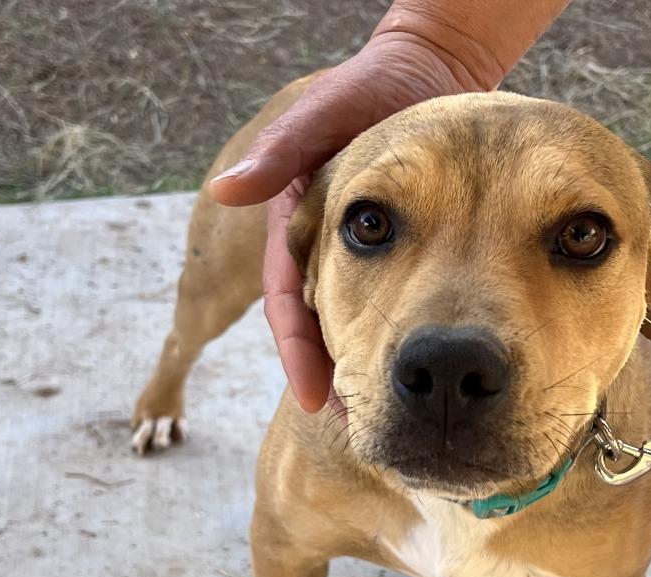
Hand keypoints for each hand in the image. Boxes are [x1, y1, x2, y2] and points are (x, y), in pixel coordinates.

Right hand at [209, 33, 492, 411]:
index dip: (298, 350)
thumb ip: (280, 151)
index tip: (315, 394)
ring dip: (367, 370)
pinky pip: (390, 306)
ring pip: (356, 325)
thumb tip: (225, 191)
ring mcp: (356, 254)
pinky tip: (417, 373)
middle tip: (360, 424)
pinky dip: (396, 341)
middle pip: (320, 327)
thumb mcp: (323, 114)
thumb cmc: (370, 89)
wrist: (425, 77)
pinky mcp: (393, 254)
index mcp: (295, 224)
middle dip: (334, 376)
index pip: (290, 301)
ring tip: (391, 416)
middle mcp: (321, 248)